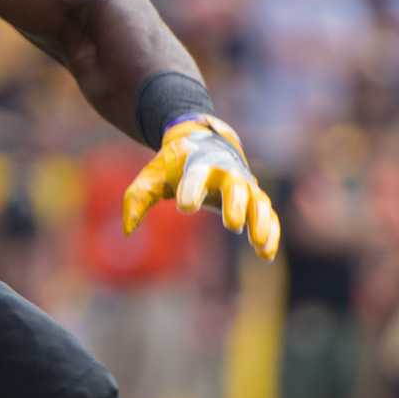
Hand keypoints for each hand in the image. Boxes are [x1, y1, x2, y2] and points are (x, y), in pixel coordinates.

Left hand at [123, 114, 280, 260]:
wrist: (204, 143)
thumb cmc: (174, 166)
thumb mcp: (151, 177)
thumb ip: (138, 199)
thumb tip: (128, 230)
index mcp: (197, 163)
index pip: (196, 175)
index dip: (191, 189)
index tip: (184, 207)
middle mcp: (225, 173)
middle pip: (235, 186)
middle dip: (235, 204)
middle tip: (231, 225)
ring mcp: (244, 185)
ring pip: (258, 201)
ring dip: (260, 222)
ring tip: (257, 245)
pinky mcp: (254, 198)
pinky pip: (268, 213)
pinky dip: (270, 231)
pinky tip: (265, 254)